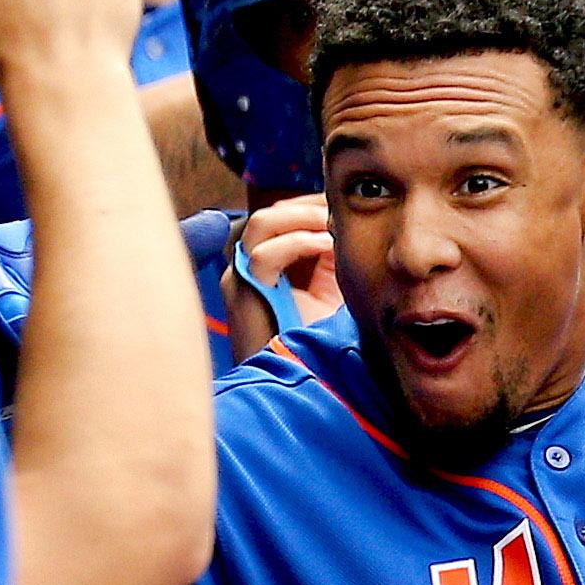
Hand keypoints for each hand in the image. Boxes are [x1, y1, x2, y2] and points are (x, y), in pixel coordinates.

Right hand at [225, 194, 341, 361]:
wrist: (300, 381)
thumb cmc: (316, 340)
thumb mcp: (331, 288)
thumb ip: (331, 255)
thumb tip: (343, 220)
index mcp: (268, 263)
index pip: (282, 216)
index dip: (311, 205)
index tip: (343, 203)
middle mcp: (249, 266)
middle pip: (271, 213)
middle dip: (309, 206)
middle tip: (341, 208)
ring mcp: (241, 277)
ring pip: (262, 224)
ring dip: (303, 218)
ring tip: (333, 224)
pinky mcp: (242, 293)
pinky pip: (264, 255)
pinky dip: (298, 243)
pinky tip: (327, 244)